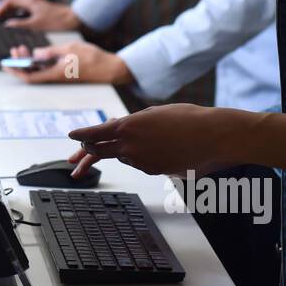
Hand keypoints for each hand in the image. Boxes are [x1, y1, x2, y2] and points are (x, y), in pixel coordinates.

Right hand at [0, 0, 79, 30]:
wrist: (76, 20)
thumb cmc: (58, 22)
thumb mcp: (36, 25)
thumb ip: (20, 24)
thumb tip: (6, 25)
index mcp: (31, 2)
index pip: (10, 0)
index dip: (0, 9)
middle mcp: (33, 3)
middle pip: (13, 4)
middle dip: (4, 12)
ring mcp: (39, 8)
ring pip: (20, 9)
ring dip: (11, 16)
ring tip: (5, 27)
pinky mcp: (43, 14)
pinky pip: (27, 15)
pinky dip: (20, 20)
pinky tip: (20, 29)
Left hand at [2, 40, 130, 84]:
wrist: (109, 67)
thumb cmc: (91, 58)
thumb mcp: (69, 49)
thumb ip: (50, 51)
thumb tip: (36, 53)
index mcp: (55, 74)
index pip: (30, 76)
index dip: (16, 71)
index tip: (6, 63)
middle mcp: (55, 77)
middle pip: (32, 73)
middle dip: (20, 63)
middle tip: (15, 49)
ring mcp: (59, 74)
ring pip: (38, 70)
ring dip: (29, 61)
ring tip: (22, 48)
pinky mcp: (64, 71)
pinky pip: (46, 68)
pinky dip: (38, 61)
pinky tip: (36, 52)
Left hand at [66, 104, 245, 178]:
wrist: (213, 135)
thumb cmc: (187, 119)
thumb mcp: (154, 113)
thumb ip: (134, 123)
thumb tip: (119, 130)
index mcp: (128, 125)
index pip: (95, 134)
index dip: (81, 136)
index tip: (72, 137)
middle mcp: (130, 146)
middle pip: (99, 152)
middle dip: (85, 156)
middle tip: (74, 162)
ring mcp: (141, 161)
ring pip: (125, 157)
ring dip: (128, 151)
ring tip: (154, 139)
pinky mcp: (154, 172)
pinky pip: (142, 164)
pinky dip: (146, 157)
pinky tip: (165, 148)